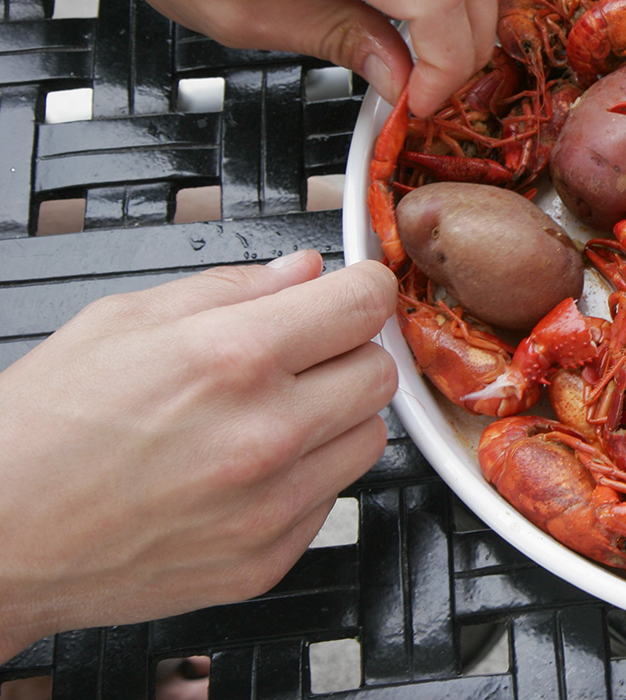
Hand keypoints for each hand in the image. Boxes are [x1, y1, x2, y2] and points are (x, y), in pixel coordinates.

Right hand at [0, 252, 397, 661]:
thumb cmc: (42, 430)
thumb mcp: (123, 319)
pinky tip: (246, 470)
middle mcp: (265, 432)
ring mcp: (272, 503)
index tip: (353, 290)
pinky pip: (331, 498)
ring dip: (335, 418)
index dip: (362, 286)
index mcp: (233, 357)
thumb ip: (232, 287)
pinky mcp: (268, 557)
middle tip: (301, 356)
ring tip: (267, 416)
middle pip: (380, 371)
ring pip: (368, 437)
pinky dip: (304, 478)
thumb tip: (303, 271)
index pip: (365, 303)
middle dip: (347, 353)